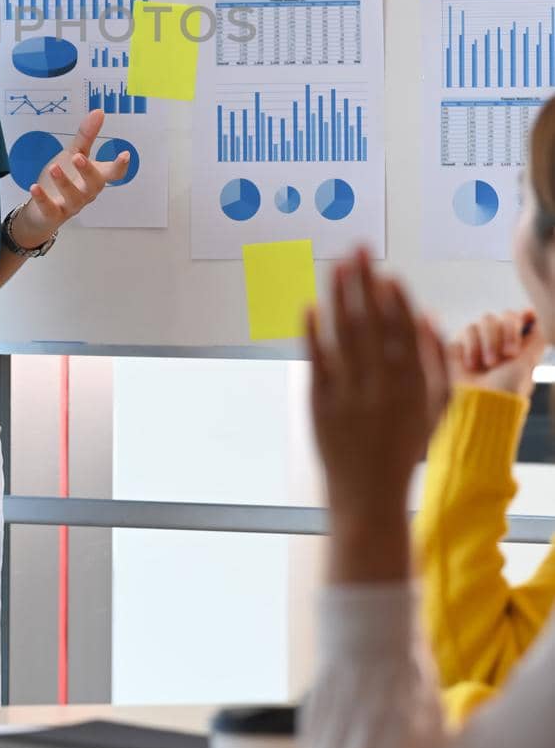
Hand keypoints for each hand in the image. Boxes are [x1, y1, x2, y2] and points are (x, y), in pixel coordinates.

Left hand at [11, 108, 131, 245]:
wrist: (42, 209)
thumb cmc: (64, 178)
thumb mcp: (74, 153)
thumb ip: (87, 135)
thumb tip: (99, 111)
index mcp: (95, 176)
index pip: (113, 174)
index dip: (120, 166)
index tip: (125, 154)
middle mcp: (87, 192)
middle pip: (94, 184)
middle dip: (87, 171)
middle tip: (77, 157)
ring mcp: (71, 204)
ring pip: (73, 197)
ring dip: (64, 182)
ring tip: (53, 168)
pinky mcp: (53, 214)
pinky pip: (50, 209)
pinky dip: (43, 198)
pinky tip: (35, 187)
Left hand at [306, 248, 449, 529]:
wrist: (368, 497)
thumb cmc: (403, 447)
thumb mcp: (434, 409)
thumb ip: (436, 362)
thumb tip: (428, 314)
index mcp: (412, 387)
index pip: (403, 334)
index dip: (394, 301)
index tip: (387, 274)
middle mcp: (380, 387)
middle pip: (370, 324)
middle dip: (364, 283)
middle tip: (357, 250)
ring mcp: (348, 395)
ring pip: (343, 335)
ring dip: (339, 297)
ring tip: (336, 267)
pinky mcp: (320, 404)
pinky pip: (316, 361)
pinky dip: (313, 332)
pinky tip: (311, 306)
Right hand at [449, 309, 543, 398]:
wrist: (479, 402)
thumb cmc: (506, 389)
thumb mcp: (528, 363)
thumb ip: (534, 339)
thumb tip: (533, 315)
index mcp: (515, 346)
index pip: (518, 319)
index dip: (520, 319)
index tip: (525, 320)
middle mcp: (497, 341)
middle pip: (504, 316)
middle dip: (507, 333)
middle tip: (508, 355)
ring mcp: (478, 342)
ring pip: (485, 320)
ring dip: (489, 342)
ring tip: (488, 364)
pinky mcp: (459, 344)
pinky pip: (467, 330)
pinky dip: (472, 347)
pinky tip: (471, 365)